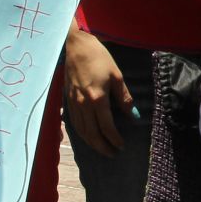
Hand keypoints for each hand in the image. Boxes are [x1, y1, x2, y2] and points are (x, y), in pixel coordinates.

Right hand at [64, 28, 132, 154]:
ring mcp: (73, 104)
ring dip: (92, 143)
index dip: (114, 139)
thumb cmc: (99, 58)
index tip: (121, 146)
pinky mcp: (67, 101)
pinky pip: (74, 123)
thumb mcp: (117, 76)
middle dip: (103, 146)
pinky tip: (88, 136)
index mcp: (97, 99)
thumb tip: (133, 116)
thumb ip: (124, 98)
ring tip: (102, 149)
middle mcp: (83, 105)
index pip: (106, 126)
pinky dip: (81, 133)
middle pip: (92, 133)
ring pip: (81, 131)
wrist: (75, 47)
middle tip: (112, 154)